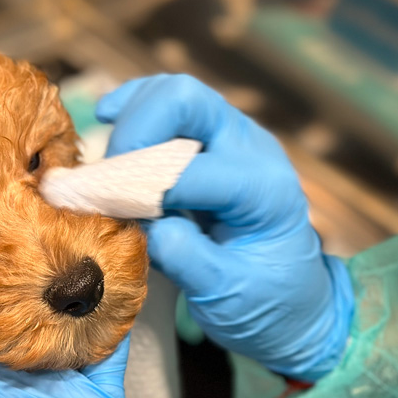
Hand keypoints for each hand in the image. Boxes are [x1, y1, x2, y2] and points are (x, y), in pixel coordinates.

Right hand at [96, 74, 353, 381]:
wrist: (292, 300)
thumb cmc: (265, 303)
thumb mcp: (229, 297)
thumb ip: (189, 261)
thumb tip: (147, 226)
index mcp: (263, 192)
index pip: (192, 170)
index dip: (140, 185)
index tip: (105, 211)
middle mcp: (251, 150)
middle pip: (185, 100)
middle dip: (134, 130)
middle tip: (106, 176)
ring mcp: (232, 138)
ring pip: (173, 94)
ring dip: (131, 119)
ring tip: (106, 162)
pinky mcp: (211, 140)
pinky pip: (168, 105)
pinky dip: (133, 109)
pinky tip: (108, 120)